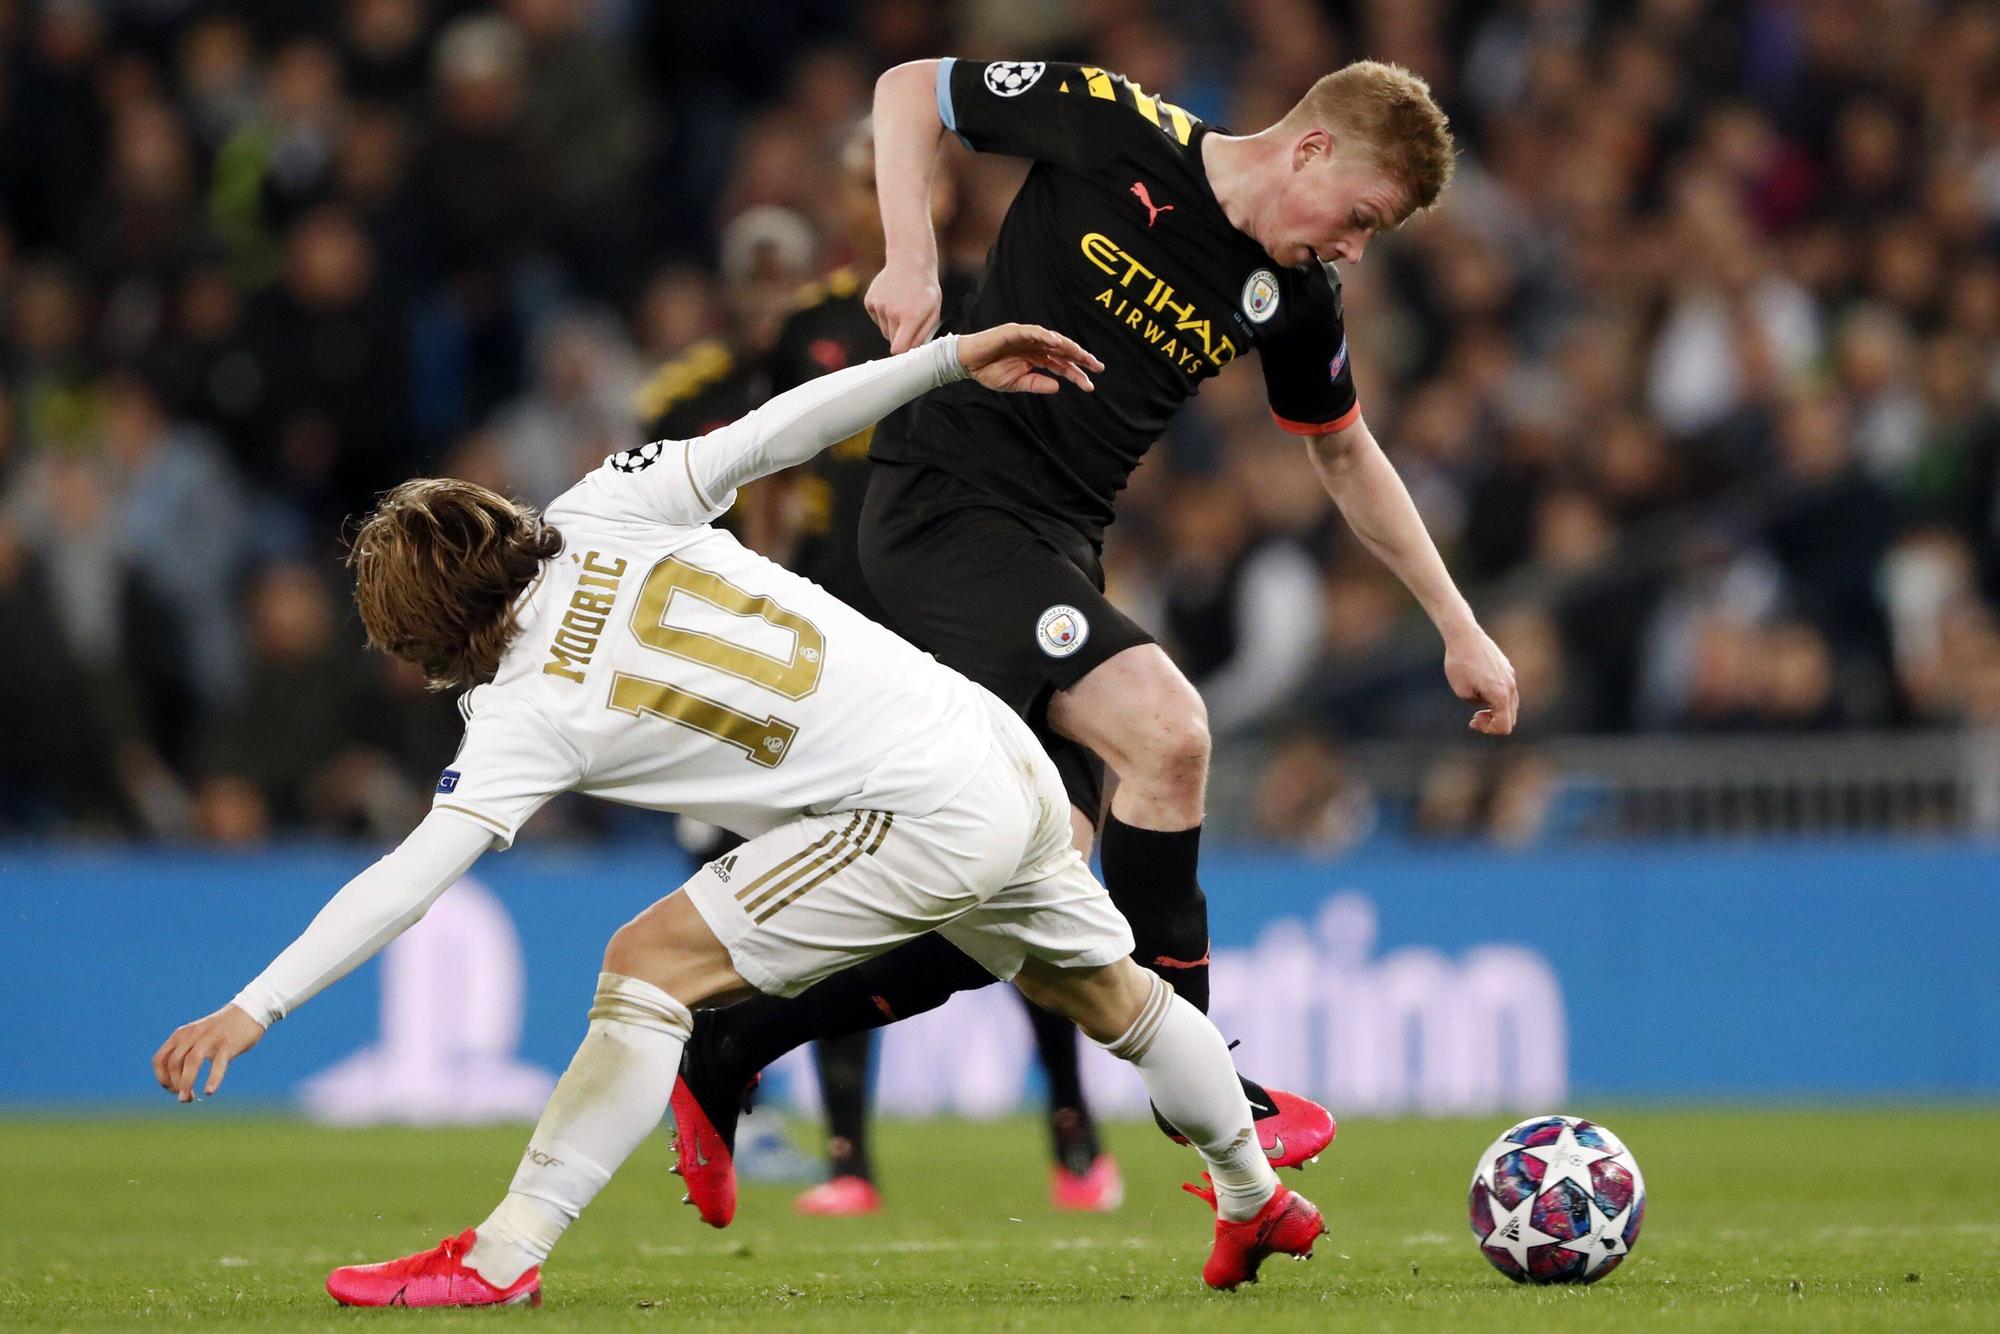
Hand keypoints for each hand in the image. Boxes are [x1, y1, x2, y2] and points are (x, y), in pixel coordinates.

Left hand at [153, 1004, 264, 1101]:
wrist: (250, 1012)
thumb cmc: (223, 1031)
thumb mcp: (198, 1038)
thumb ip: (187, 1054)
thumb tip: (179, 1084)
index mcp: (181, 1034)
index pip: (160, 1060)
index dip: (163, 1079)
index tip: (173, 1090)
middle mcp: (192, 1034)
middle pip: (174, 1064)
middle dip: (175, 1085)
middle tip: (186, 1098)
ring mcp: (210, 1038)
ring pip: (191, 1063)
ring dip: (186, 1084)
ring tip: (189, 1099)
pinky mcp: (227, 1044)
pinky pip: (217, 1064)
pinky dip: (212, 1079)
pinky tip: (209, 1091)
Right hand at [864, 261, 942, 353]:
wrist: (909, 261)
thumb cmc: (925, 289)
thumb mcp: (933, 311)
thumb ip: (922, 334)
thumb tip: (910, 351)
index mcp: (910, 317)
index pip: (898, 348)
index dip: (902, 352)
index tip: (906, 352)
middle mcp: (892, 312)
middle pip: (891, 340)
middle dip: (900, 336)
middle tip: (909, 322)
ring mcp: (878, 306)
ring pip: (884, 329)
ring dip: (892, 324)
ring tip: (902, 307)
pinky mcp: (869, 301)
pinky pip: (876, 318)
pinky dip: (883, 314)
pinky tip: (892, 299)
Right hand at [956, 323, 1101, 394]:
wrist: (967, 363)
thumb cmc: (989, 371)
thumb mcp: (1016, 384)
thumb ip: (1036, 384)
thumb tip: (1058, 387)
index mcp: (1037, 359)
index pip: (1062, 365)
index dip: (1076, 374)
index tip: (1090, 385)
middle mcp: (1036, 346)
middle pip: (1063, 351)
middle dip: (1081, 358)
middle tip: (1097, 367)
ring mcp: (1026, 338)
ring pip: (1053, 340)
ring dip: (1068, 346)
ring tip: (1083, 355)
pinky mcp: (1014, 332)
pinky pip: (1033, 332)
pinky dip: (1045, 336)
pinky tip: (1057, 343)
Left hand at [1444, 625, 1518, 735]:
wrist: (1464, 635)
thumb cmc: (1460, 664)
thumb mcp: (1462, 693)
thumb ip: (1478, 705)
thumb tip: (1487, 705)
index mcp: (1501, 695)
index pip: (1504, 727)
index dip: (1488, 729)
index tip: (1473, 718)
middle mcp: (1511, 687)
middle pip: (1510, 719)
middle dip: (1493, 723)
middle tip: (1474, 716)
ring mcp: (1511, 676)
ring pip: (1511, 705)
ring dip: (1496, 711)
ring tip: (1478, 706)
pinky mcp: (1507, 668)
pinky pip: (1508, 691)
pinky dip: (1497, 698)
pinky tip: (1481, 690)